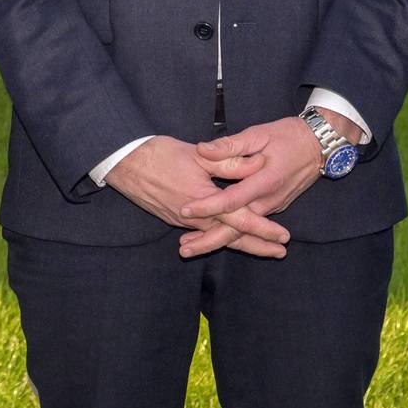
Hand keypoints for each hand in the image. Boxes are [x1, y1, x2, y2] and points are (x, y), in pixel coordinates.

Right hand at [104, 136, 288, 257]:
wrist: (124, 163)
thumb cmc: (159, 154)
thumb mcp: (197, 154)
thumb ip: (228, 162)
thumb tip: (256, 165)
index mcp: (204, 199)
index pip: (240, 219)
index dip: (263, 228)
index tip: (284, 237)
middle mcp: (194, 217)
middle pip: (231, 237)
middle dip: (257, 246)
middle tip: (280, 253)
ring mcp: (182, 220)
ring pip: (216, 236)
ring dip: (239, 243)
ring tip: (259, 250)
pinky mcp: (172, 218)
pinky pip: (200, 233)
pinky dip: (216, 239)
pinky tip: (224, 239)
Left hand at [177, 113, 328, 257]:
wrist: (319, 145)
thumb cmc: (288, 136)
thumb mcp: (258, 134)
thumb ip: (230, 145)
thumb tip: (202, 149)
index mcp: (264, 181)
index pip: (232, 200)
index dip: (208, 207)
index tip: (185, 210)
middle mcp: (269, 200)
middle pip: (237, 227)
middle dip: (209, 240)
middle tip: (184, 249)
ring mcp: (273, 206)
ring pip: (243, 230)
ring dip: (217, 239)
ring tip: (190, 246)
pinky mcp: (273, 207)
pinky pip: (250, 225)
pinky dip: (231, 233)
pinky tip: (211, 236)